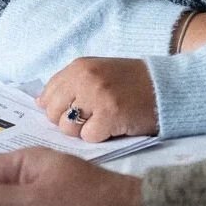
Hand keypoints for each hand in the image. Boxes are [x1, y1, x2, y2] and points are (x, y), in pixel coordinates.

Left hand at [36, 57, 156, 141]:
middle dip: (68, 121)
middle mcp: (84, 78)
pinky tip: (114, 126)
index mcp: (79, 67)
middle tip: (92, 117)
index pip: (47, 95)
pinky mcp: (110, 115)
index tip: (77, 110)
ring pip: (67, 128)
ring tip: (103, 120)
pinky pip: (88, 138)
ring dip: (83, 131)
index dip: (58, 109)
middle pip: (53, 114)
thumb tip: (39, 103)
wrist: (166, 87)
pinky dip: (100, 137)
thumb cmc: (130, 82)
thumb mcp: (97, 72)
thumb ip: (68, 84)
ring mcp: (97, 96)